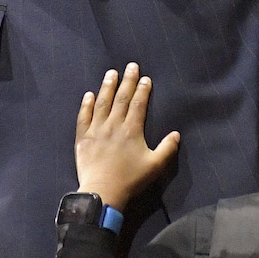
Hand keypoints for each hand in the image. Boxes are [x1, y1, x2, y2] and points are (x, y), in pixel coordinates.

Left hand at [74, 65, 181, 211]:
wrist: (102, 191)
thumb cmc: (130, 180)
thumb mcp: (155, 166)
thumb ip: (167, 148)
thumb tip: (176, 134)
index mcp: (132, 130)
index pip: (138, 104)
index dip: (142, 90)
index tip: (145, 78)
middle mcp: (114, 125)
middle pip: (121, 98)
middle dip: (127, 81)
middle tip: (131, 66)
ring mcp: (96, 130)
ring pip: (102, 103)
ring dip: (107, 87)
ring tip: (111, 73)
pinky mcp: (83, 138)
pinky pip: (83, 117)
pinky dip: (86, 105)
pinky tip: (89, 95)